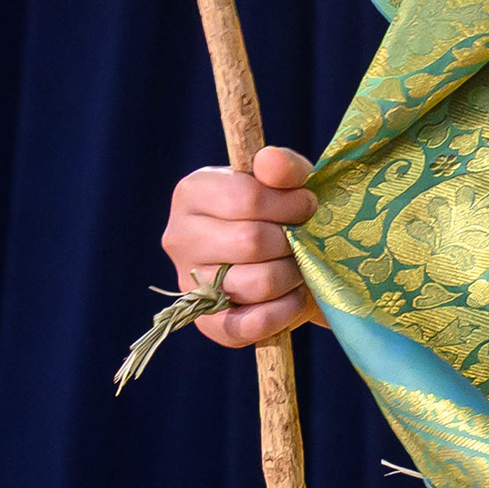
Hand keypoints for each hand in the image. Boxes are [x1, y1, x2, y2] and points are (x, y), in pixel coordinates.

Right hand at [163, 146, 321, 345]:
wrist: (280, 256)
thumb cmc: (281, 210)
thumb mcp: (286, 179)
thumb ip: (282, 166)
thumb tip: (271, 162)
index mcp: (192, 192)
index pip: (246, 198)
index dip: (290, 204)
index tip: (309, 205)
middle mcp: (179, 237)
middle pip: (251, 242)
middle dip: (292, 242)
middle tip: (302, 240)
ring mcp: (188, 283)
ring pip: (255, 283)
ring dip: (291, 276)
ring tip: (297, 266)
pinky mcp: (208, 324)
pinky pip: (251, 325)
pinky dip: (284, 312)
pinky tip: (293, 296)